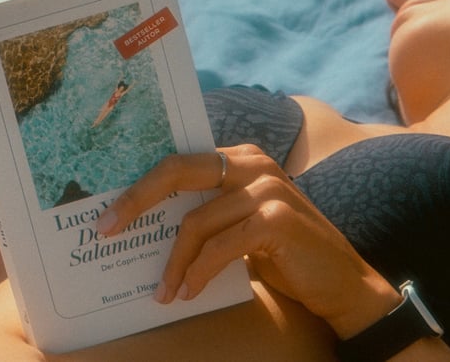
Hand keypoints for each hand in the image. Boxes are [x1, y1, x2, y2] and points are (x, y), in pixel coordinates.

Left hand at [97, 146, 398, 339]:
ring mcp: (266, 187)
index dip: (141, 184)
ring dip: (173, 262)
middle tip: (106, 229)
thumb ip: (208, 214)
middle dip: (137, 200)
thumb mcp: (240, 226)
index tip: (109, 211)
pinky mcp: (278, 218)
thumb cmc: (285, 256)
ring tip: (162, 291)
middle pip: (178, 171)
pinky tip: (188, 292)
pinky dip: (199, 271)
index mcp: (239, 158)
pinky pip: (221, 246)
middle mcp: (251, 162)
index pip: (178, 161)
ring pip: (197, 220)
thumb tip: (146, 226)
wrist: (343, 283)